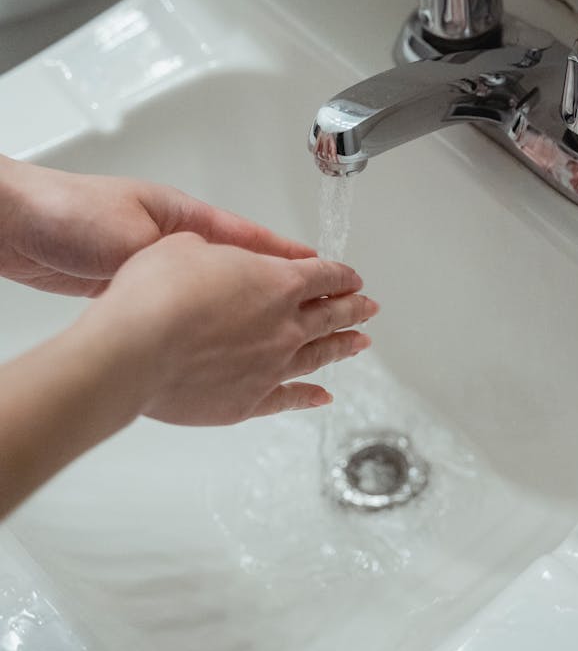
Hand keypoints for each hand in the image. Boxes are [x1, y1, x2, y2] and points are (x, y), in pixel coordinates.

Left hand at [0, 155, 313, 295]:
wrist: (18, 226)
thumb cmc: (70, 215)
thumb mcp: (138, 237)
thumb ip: (180, 262)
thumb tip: (213, 285)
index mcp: (186, 218)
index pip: (254, 239)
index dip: (294, 259)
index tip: (329, 272)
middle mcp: (178, 242)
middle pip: (245, 266)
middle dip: (284, 285)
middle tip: (323, 301)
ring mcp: (158, 266)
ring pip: (220, 290)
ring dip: (252, 306)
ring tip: (285, 326)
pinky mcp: (136, 289)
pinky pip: (190, 307)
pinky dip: (214, 321)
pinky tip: (225, 338)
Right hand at [82, 233, 378, 422]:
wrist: (134, 351)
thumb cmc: (155, 295)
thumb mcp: (185, 248)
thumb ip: (216, 255)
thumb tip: (216, 262)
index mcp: (276, 282)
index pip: (322, 276)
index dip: (340, 275)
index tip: (352, 278)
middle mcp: (284, 327)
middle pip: (331, 316)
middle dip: (353, 309)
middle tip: (369, 308)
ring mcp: (271, 368)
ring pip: (318, 356)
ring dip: (342, 347)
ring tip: (359, 343)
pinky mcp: (250, 402)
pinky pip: (290, 398)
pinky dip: (310, 397)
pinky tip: (323, 396)